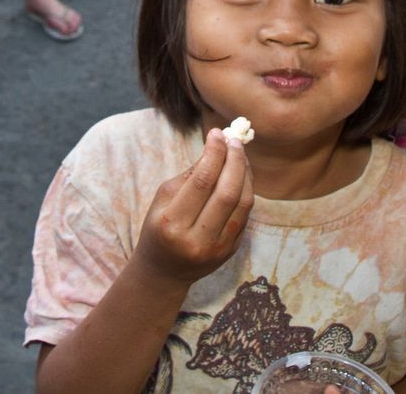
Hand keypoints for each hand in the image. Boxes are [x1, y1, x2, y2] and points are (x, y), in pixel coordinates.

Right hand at [133, 129, 253, 287]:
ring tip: (240, 155)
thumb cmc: (159, 228)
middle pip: (227, 192)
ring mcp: (217, 249)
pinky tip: (242, 176)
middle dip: (234, 160)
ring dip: (245, 174)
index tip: (217, 133)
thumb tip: (216, 147)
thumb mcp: (162, 200)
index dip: (214, 153)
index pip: (201, 181)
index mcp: (172, 223)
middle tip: (234, 141)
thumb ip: (188, 175)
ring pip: (243, 204)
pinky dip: (246, 191)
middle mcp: (196, 239)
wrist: (163, 272)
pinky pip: (245, 215)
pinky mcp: (230, 252)